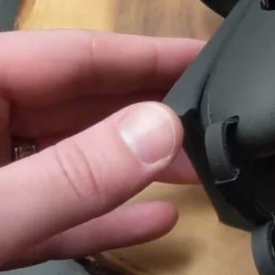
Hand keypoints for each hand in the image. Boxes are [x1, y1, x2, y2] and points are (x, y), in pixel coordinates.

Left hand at [0, 29, 202, 269]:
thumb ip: (74, 172)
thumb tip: (163, 130)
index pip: (76, 55)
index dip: (150, 56)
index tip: (212, 58)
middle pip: (81, 104)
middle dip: (153, 118)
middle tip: (220, 124)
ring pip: (73, 159)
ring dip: (136, 169)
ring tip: (202, 172)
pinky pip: (53, 212)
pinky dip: (102, 218)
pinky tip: (155, 218)